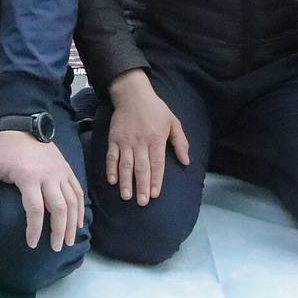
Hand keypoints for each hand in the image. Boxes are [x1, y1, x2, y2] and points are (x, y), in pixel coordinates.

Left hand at [0, 130, 84, 251]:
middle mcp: (48, 175)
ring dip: (73, 223)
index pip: (35, 209)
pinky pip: (78, 191)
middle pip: (59, 208)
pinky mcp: (67, 169)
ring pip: (73, 201)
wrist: (23, 125)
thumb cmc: (3, 151)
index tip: (32, 244)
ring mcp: (61, 172)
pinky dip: (80, 208)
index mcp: (28, 177)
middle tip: (57, 248)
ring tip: (69, 240)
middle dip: (59, 231)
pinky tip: (79, 222)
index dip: (35, 229)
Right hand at [106, 69, 189, 205]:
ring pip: (125, 165)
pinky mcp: (114, 139)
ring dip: (125, 181)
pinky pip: (111, 156)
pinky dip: (111, 169)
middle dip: (141, 186)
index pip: (156, 164)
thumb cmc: (155, 109)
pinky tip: (112, 181)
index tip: (154, 194)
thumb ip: (180, 142)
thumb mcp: (173, 121)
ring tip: (126, 196)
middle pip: (141, 168)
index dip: (156, 180)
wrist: (133, 94)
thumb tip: (186, 161)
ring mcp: (125, 141)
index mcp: (156, 139)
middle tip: (141, 203)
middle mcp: (140, 142)